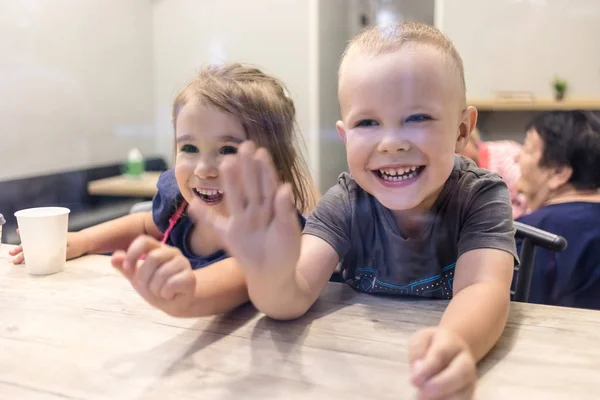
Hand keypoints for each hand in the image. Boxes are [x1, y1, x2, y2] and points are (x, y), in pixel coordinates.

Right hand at [9, 230, 88, 264]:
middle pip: (31, 242)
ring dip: (24, 252)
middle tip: (12, 254)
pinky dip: (31, 252)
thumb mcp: (69, 251)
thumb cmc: (78, 244)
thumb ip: (58, 255)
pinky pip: (38, 248)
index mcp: (51, 236)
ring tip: (15, 259)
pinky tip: (24, 257)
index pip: (35, 238)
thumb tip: (44, 261)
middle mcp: (48, 237)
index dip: (25, 240)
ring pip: (33, 246)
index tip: (18, 239)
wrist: (87, 241)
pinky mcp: (51, 247)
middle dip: (20, 248)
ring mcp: (49, 242)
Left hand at [111, 235, 195, 316]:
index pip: (144, 241)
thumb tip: (115, 257)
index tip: (128, 268)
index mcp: (158, 248)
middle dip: (144, 276)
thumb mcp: (136, 277)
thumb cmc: (155, 286)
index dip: (133, 253)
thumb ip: (125, 266)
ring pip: (163, 273)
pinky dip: (165, 293)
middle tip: (146, 286)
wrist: (174, 303)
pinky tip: (169, 294)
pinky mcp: (190, 277)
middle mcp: (172, 252)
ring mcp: (183, 263)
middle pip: (153, 257)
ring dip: (155, 288)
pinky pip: (172, 283)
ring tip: (159, 291)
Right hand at [188, 141, 301, 280]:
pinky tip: (193, 204)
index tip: (260, 151)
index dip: (264, 168)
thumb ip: (285, 211)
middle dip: (247, 166)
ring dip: (230, 181)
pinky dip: (203, 216)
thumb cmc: (285, 251)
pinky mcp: (229, 235)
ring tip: (226, 163)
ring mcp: (242, 221)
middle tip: (243, 146)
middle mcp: (256, 210)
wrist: (274, 275)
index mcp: (273, 208)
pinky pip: (214, 224)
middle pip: (251, 185)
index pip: (268, 184)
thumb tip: (285, 187)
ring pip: (236, 198)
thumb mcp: (288, 231)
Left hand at [409, 327, 476, 399]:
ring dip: (444, 398)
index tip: (414, 380)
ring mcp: (469, 379)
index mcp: (452, 343)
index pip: (441, 354)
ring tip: (424, 398)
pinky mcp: (468, 394)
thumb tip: (418, 371)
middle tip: (421, 395)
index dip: (428, 368)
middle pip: (461, 373)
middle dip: (440, 385)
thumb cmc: (432, 344)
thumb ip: (418, 351)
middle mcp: (466, 362)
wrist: (453, 348)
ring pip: (464, 392)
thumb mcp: (421, 339)